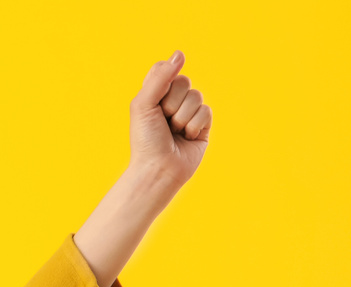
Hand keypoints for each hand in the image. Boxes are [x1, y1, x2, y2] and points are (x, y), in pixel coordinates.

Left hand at [128, 51, 212, 187]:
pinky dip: (194, 126)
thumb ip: (160, 77)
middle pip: (184, 81)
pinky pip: (206, 111)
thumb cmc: (146, 140)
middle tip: (163, 121)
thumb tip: (180, 54)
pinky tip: (186, 138)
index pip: (166, 69)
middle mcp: (172, 101)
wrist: (158, 169)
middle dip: (172, 103)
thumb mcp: (144, 104)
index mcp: (155, 94)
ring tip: (173, 133)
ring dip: (182, 117)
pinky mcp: (203, 125)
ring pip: (196, 96)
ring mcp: (189, 112)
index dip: (163, 83)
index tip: (155, 100)